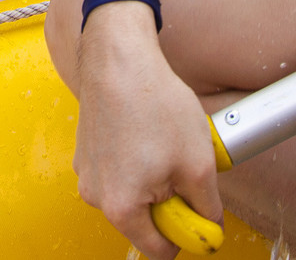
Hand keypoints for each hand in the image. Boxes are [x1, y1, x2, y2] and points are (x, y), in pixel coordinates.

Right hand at [73, 3, 223, 258]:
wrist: (119, 56)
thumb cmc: (153, 104)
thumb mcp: (198, 163)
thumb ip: (207, 207)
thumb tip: (209, 228)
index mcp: (121, 208)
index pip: (160, 249)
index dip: (188, 232)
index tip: (200, 208)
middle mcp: (95, 196)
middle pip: (144, 221)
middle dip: (169, 201)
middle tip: (183, 165)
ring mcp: (87, 172)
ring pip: (132, 193)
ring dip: (154, 178)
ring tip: (164, 142)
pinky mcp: (86, 150)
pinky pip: (119, 171)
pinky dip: (136, 159)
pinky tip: (147, 131)